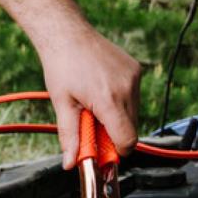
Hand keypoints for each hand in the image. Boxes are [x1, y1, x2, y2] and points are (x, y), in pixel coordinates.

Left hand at [40, 27, 140, 168]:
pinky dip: (121, 101)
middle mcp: (126, 88)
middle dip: (113, 134)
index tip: (102, 150)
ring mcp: (134, 78)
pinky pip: (134, 97)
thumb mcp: (62, 104)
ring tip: (94, 102)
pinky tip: (101, 89)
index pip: (127, 140)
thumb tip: (71, 163)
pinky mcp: (136, 70)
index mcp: (108, 100)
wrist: (67, 34)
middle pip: (131, 129)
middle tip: (91, 123)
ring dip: (117, 117)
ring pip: (134, 114)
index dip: (115, 151)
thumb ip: (70, 137)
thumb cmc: (62, 66)